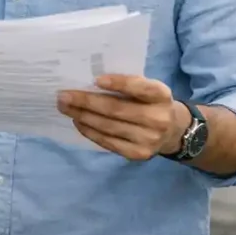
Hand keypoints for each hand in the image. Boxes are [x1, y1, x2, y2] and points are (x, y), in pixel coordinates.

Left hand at [56, 75, 187, 160]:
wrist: (172, 131)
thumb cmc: (150, 102)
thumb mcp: (148, 88)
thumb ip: (128, 84)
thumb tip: (88, 81)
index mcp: (161, 95)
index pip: (140, 88)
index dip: (119, 83)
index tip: (95, 80)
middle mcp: (158, 119)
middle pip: (116, 109)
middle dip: (86, 102)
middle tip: (63, 96)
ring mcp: (148, 139)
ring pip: (108, 127)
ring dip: (82, 116)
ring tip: (65, 107)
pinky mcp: (138, 154)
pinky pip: (108, 142)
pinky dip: (89, 131)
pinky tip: (78, 122)